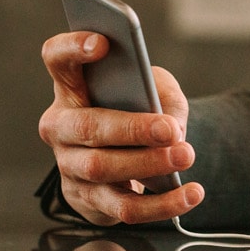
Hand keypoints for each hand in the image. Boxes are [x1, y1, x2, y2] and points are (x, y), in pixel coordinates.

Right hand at [39, 31, 203, 225]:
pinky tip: (192, 194)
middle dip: (132, 129)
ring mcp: (69, 166)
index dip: (73, 48)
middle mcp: (61, 127)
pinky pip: (124, 208)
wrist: (134, 158)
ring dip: (148, 164)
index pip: (57, 60)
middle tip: (171, 129)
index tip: (103, 42)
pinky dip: (162, 204)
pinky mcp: (87, 200)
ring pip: (103, 168)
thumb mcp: (153, 90)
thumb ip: (160, 94)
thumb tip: (171, 127)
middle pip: (88, 127)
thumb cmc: (139, 112)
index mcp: (71, 88)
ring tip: (185, 156)